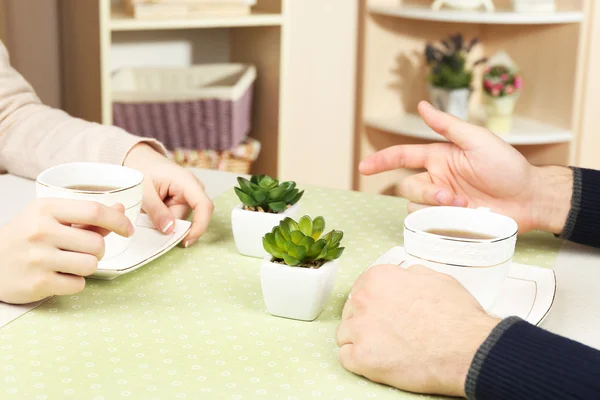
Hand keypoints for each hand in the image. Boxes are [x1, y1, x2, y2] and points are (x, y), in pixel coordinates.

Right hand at [0, 199, 132, 303]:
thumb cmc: (24, 238)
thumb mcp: (50, 218)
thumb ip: (86, 217)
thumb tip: (119, 208)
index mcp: (45, 209)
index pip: (94, 210)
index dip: (119, 220)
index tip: (128, 229)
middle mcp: (40, 231)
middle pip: (97, 243)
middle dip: (98, 250)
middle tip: (82, 251)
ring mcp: (38, 258)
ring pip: (91, 265)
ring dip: (87, 267)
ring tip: (68, 263)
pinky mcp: (37, 284)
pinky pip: (78, 285)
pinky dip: (74, 283)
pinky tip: (57, 276)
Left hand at [124, 144, 213, 246]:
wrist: (142, 160)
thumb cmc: (143, 169)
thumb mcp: (144, 191)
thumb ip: (157, 211)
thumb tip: (170, 230)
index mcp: (187, 182)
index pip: (204, 206)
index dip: (200, 226)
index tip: (186, 241)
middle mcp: (194, 189)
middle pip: (189, 217)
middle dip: (170, 223)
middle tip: (148, 216)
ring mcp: (190, 196)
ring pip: (181, 219)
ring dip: (165, 220)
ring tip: (149, 207)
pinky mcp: (184, 201)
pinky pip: (177, 217)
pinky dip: (165, 217)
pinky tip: (155, 208)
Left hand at [337, 264, 499, 396]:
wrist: (467, 349)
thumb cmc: (457, 316)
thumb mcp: (437, 279)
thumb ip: (412, 275)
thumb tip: (405, 277)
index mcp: (379, 278)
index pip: (361, 289)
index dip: (373, 303)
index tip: (382, 312)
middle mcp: (363, 299)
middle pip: (351, 311)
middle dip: (365, 321)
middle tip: (386, 332)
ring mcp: (360, 329)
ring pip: (345, 334)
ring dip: (360, 341)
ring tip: (384, 349)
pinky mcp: (361, 357)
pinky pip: (345, 358)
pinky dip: (359, 362)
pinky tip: (379, 362)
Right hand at [359, 101, 572, 233]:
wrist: (529, 198)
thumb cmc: (507, 166)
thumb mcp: (477, 140)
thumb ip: (447, 125)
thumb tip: (421, 105)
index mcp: (439, 158)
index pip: (402, 157)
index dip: (381, 161)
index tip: (364, 167)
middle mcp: (436, 180)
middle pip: (408, 188)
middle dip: (425, 194)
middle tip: (451, 198)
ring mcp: (442, 204)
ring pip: (414, 208)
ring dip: (435, 210)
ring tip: (462, 210)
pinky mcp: (449, 223)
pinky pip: (428, 225)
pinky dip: (439, 224)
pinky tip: (461, 220)